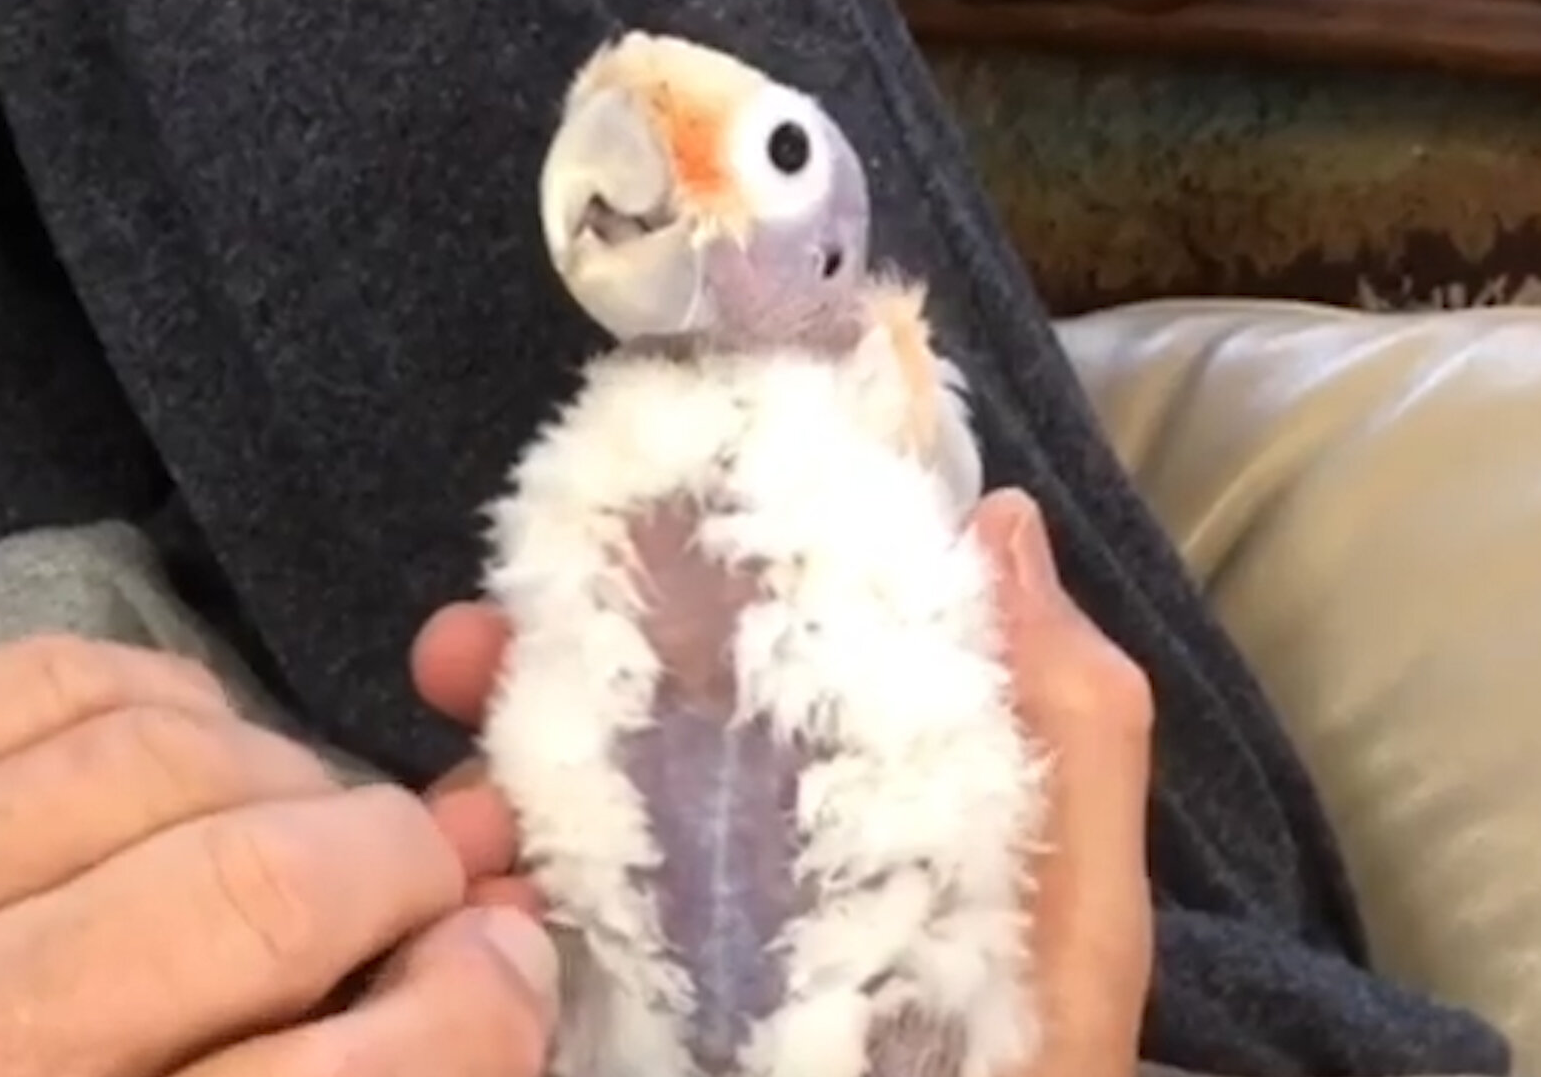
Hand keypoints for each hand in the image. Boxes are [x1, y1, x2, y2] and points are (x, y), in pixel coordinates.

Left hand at [0, 634, 556, 1076]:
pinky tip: (195, 758)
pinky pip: (69, 674)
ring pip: (181, 760)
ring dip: (299, 786)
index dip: (471, 1023)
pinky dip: (179, 707)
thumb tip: (485, 962)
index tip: (506, 977)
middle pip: (270, 898)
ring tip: (308, 830)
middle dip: (404, 877)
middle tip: (427, 893)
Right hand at [412, 487, 1154, 1076]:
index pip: (760, 658)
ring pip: (550, 826)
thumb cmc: (1028, 1062)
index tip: (601, 528)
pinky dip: (479, 912)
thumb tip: (1002, 517)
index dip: (676, 582)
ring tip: (459, 818)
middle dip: (531, 673)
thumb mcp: (1081, 910)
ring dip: (484, 795)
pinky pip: (523, 945)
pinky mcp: (615, 1009)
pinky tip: (470, 907)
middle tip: (462, 652)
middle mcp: (754, 852)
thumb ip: (1073, 728)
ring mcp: (677, 938)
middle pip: (623, 729)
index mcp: (859, 795)